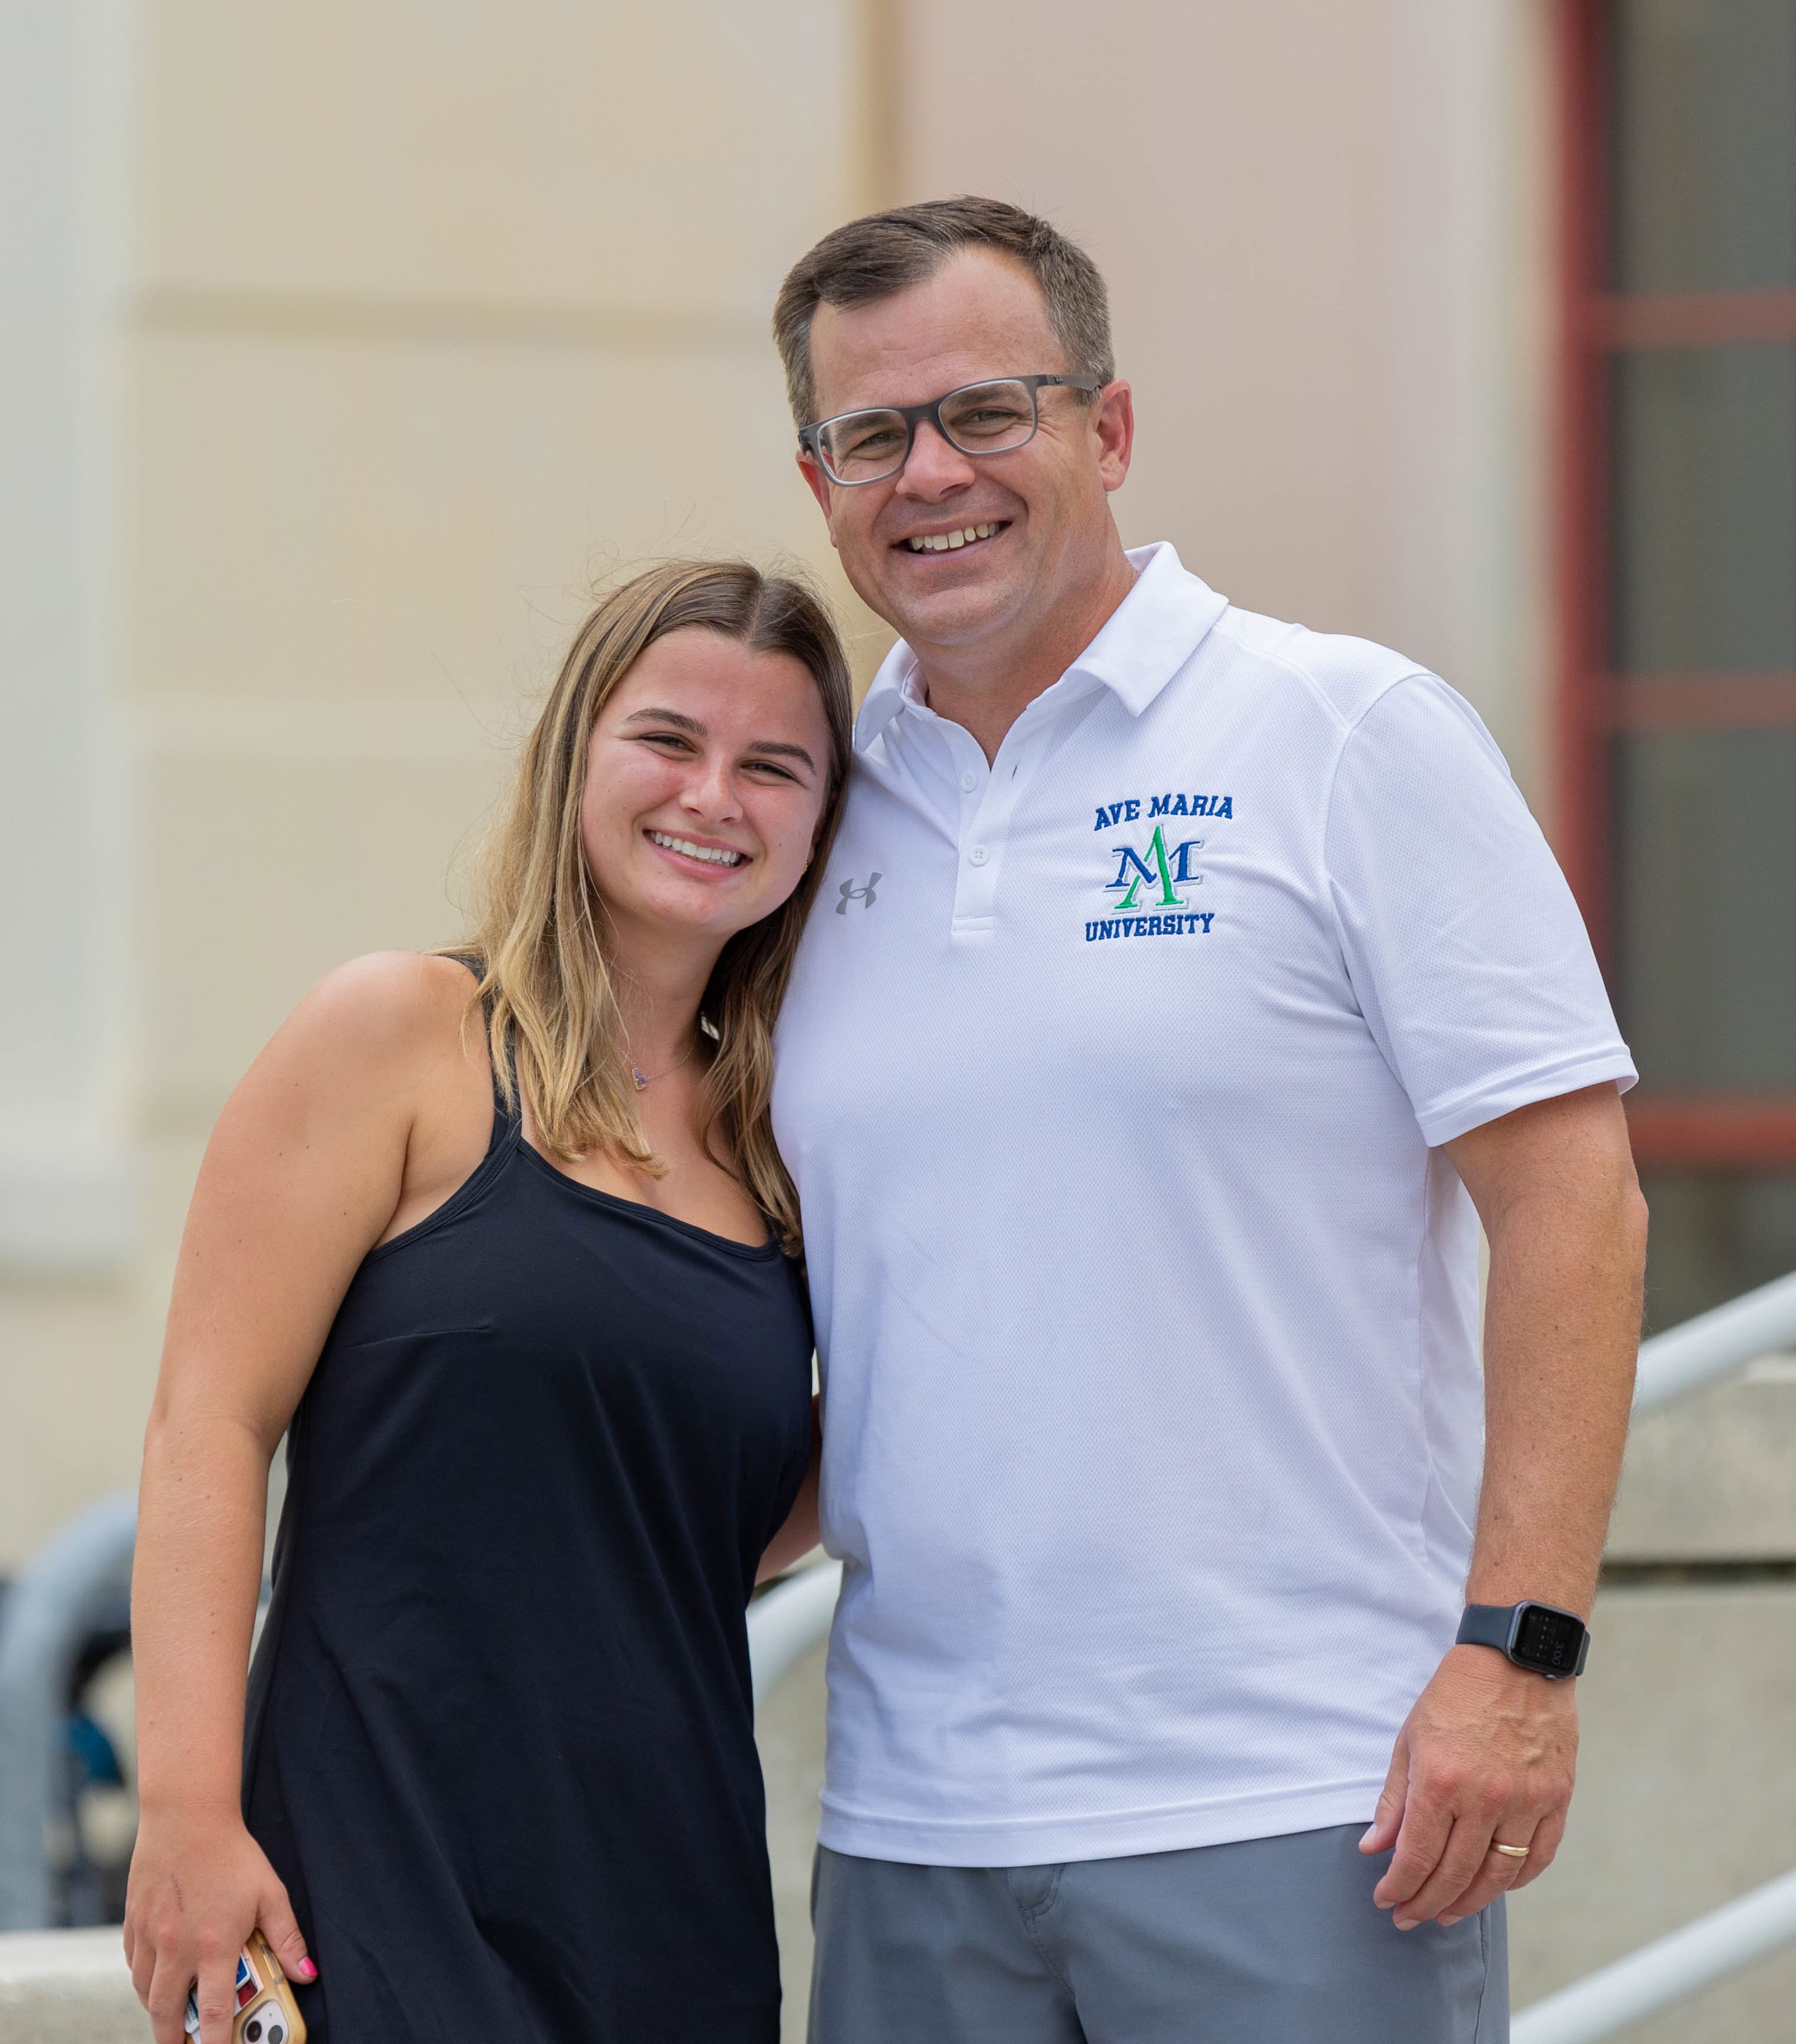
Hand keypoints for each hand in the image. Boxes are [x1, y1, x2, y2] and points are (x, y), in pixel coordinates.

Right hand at [124, 1807, 316, 2043]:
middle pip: (166, 2014)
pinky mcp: (133, 1924)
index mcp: (213, 1944)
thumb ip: (287, 1938)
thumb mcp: (270, 1893)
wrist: (187, 1816)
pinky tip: (158, 1979)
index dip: (215, 2043)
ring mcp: (149, 1936)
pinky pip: (134, 1967)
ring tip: (173, 2017)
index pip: (213, 2012)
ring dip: (158, 2011)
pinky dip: (145, 1981)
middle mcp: (176, 1947)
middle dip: (174, 2039)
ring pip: (145, 1994)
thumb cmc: (232, 1854)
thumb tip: (307, 1972)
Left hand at [1359, 1644, 1577, 1929]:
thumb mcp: (1410, 1739)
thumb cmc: (1456, 1695)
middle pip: (1454, 1875)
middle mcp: (1485, 1799)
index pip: (1417, 1857)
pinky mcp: (1556, 1800)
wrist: (1514, 1660)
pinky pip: (1538, 1859)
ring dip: (1468, 1903)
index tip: (1386, 1900)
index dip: (1399, 1887)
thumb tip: (1374, 1847)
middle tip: (1409, 1917)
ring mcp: (1526, 1802)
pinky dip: (1516, 1882)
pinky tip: (1494, 1887)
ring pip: (1498, 1877)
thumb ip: (1394, 1799)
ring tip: (1446, 1913)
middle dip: (1426, 1904)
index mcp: (1441, 1781)